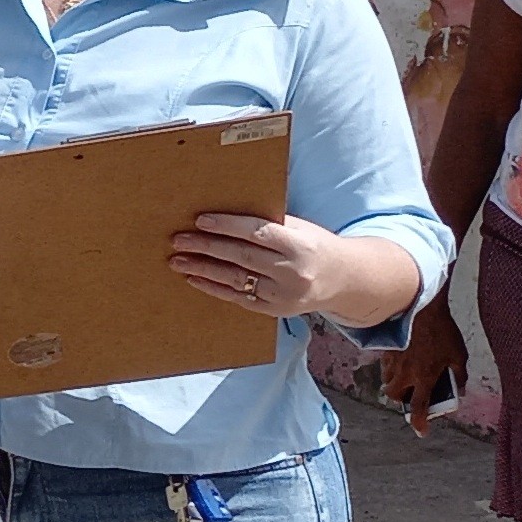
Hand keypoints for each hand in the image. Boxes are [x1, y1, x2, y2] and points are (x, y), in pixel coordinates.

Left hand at [170, 212, 355, 318]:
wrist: (344, 279)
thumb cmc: (314, 245)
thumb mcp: (301, 228)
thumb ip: (269, 222)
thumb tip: (226, 211)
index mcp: (300, 245)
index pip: (257, 233)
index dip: (227, 226)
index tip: (200, 220)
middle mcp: (292, 271)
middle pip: (242, 256)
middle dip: (207, 247)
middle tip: (178, 240)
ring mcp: (284, 294)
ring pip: (236, 280)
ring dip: (203, 269)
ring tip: (177, 260)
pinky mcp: (276, 310)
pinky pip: (238, 298)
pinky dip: (214, 288)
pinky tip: (194, 278)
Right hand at [381, 302, 469, 435]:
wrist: (419, 308)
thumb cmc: (441, 330)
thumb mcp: (459, 353)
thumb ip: (459, 374)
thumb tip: (461, 387)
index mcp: (424, 377)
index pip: (418, 406)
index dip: (419, 422)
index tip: (421, 431)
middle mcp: (404, 374)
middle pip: (395, 396)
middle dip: (402, 399)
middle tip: (412, 394)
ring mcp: (392, 362)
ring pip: (386, 382)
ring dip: (395, 384)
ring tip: (405, 377)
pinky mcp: (385, 350)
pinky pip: (385, 366)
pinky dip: (391, 369)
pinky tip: (401, 360)